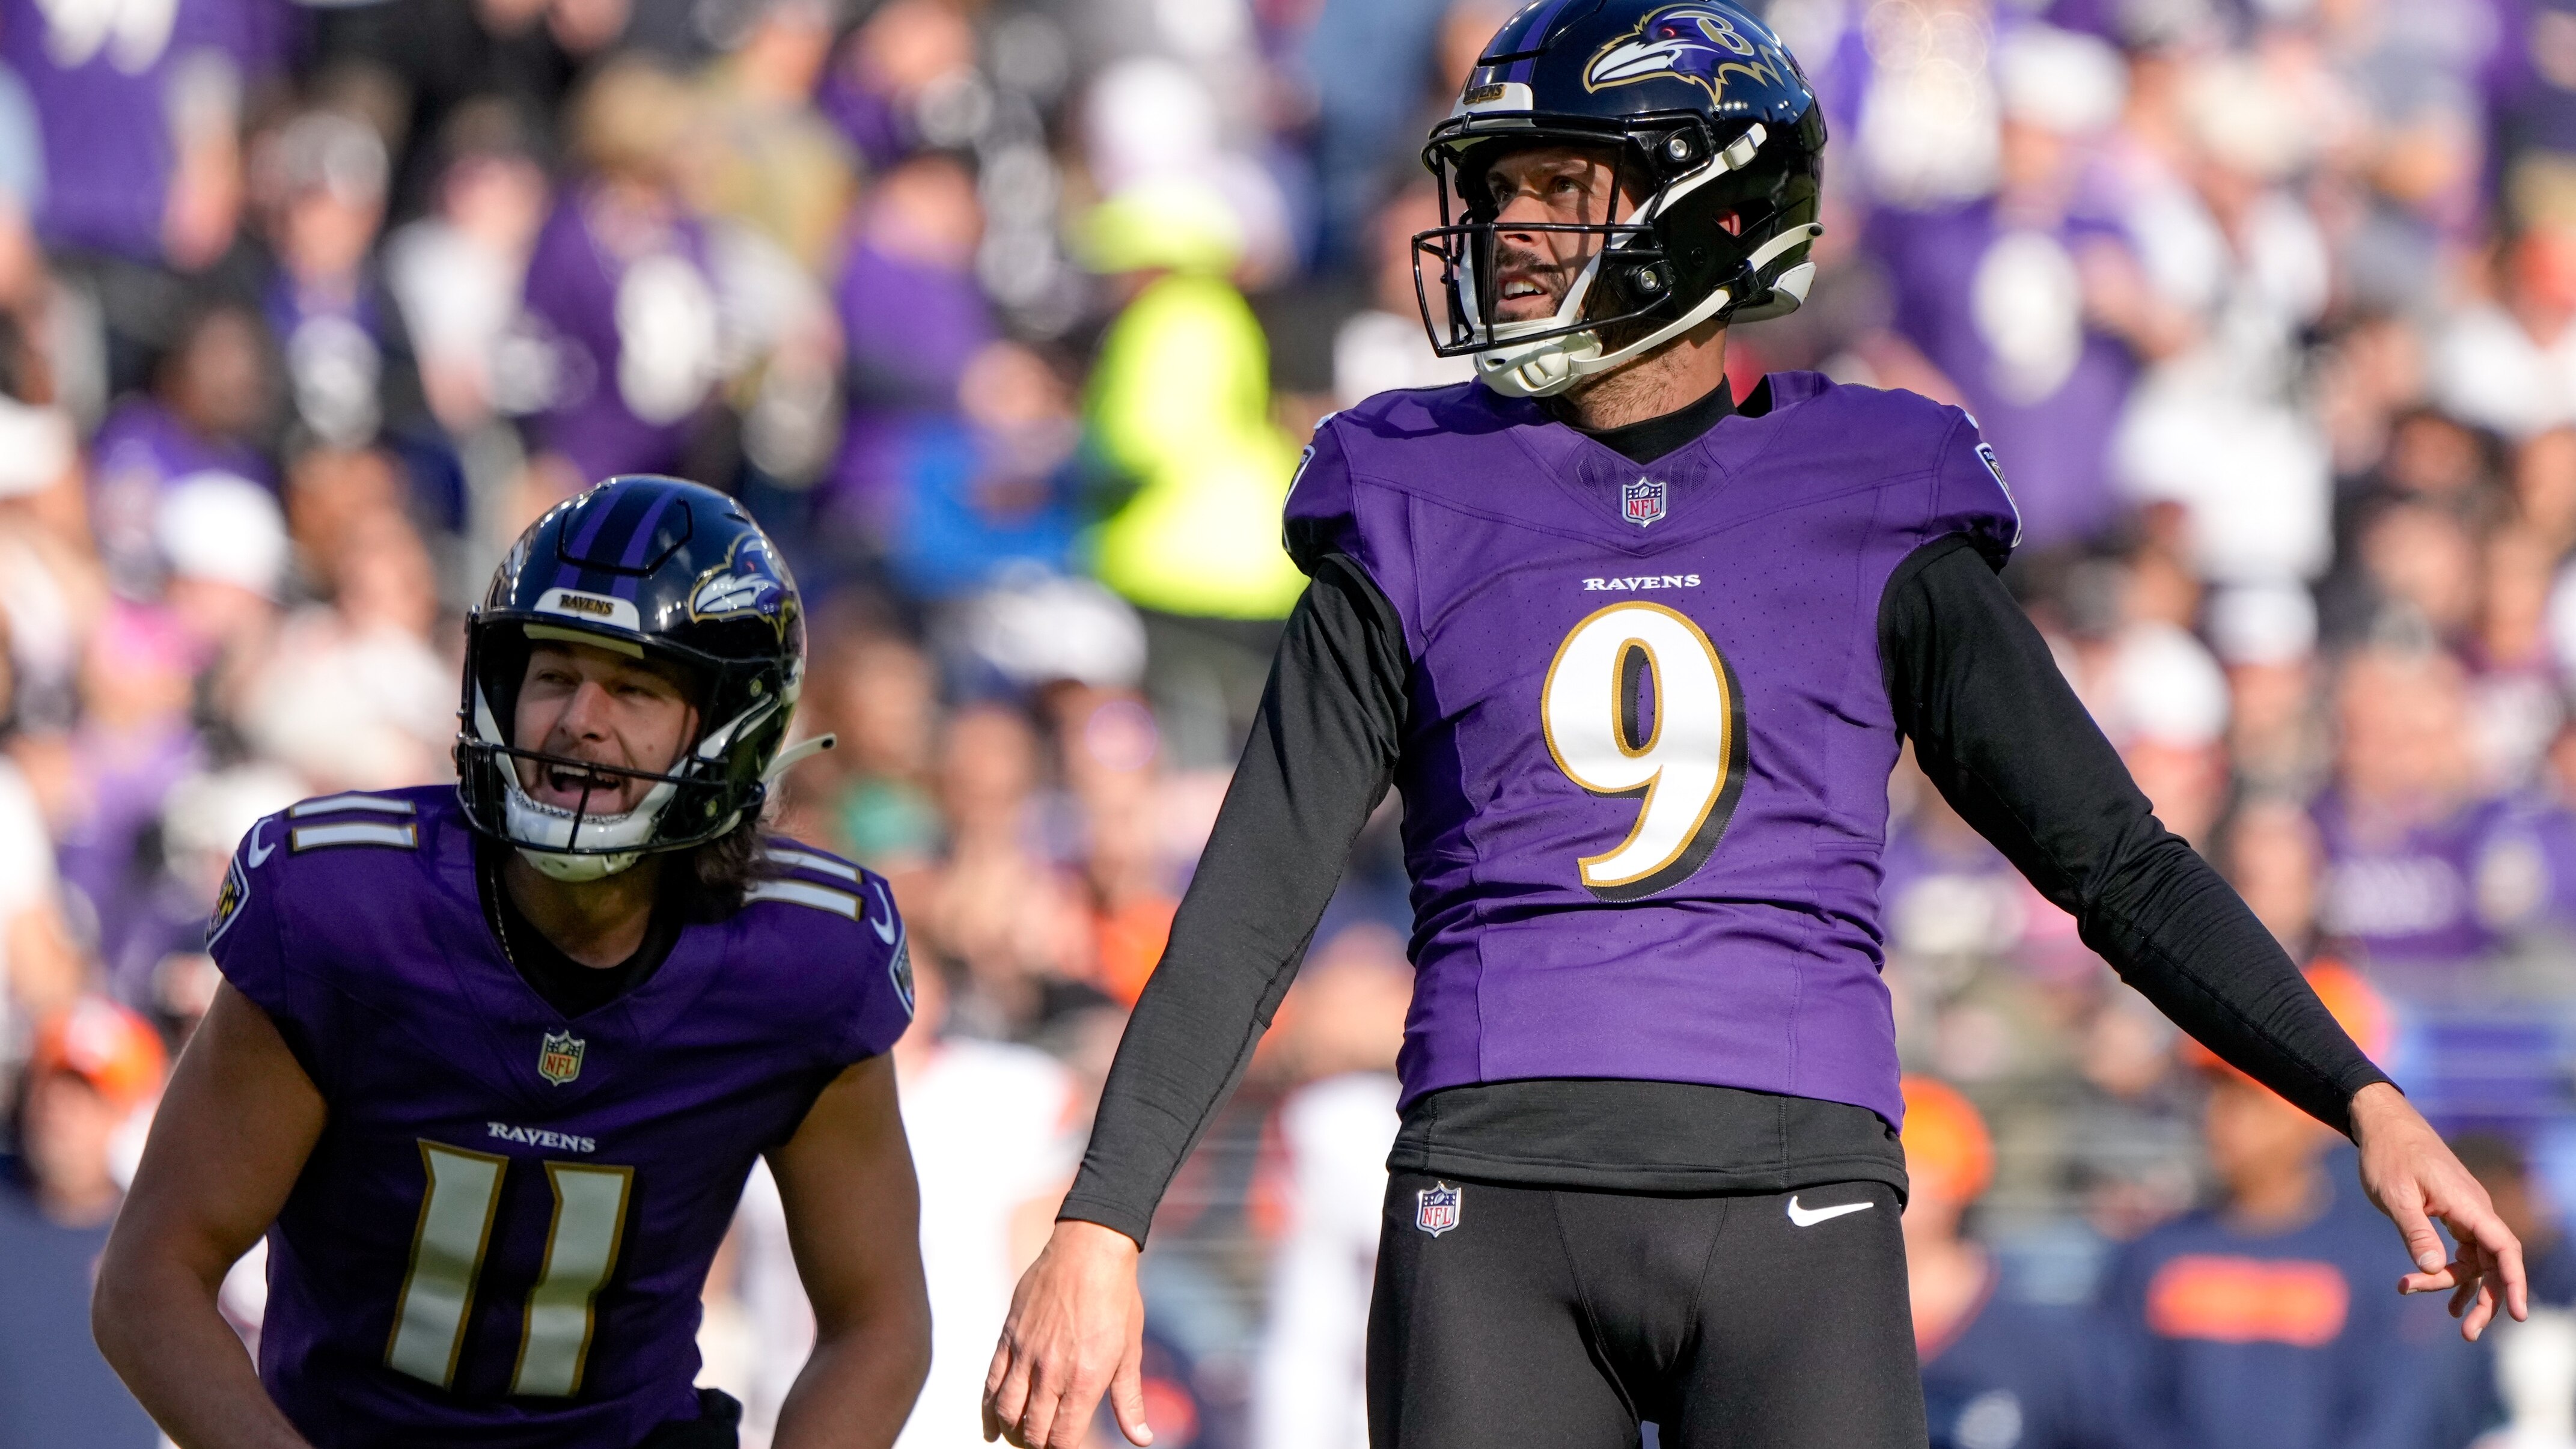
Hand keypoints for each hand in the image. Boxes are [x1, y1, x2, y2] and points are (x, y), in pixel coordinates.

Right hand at [983, 1219, 1151, 1447]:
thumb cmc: (1117, 1299)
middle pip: (1032, 1431)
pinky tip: (992, 1428)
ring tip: (1022, 1435)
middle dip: (1037, 1446)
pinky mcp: (1008, 1338)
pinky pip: (990, 1384)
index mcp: (1085, 1379)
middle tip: (1045, 1443)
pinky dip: (988, 1412)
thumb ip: (1128, 1401)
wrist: (1089, 1250)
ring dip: (1013, 1432)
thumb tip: (1142, 1439)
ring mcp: (1025, 1354)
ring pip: (1006, 1412)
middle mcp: (1051, 1371)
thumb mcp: (1130, 1351)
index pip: (1063, 1439)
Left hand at [2349, 1082, 2527, 1339]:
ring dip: (2463, 1289)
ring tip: (2451, 1321)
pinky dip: (2453, 1274)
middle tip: (2468, 1334)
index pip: (2504, 1247)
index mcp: (2468, 1205)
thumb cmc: (2388, 1156)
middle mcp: (2475, 1211)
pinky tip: (2445, 1298)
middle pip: (2493, 1263)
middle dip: (2486, 1300)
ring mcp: (2466, 1214)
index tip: (2518, 1313)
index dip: (2514, 1281)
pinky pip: (2463, 1252)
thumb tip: (2430, 1269)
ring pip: (2476, 1261)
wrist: (2383, 1126)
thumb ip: (2415, 1231)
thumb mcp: (2395, 1196)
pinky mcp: (2452, 1216)